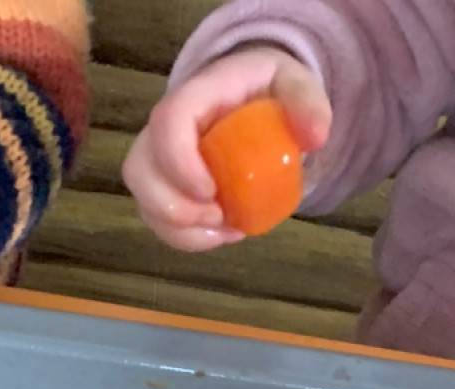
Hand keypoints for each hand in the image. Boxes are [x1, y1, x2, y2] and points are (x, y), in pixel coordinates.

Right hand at [124, 46, 330, 251]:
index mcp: (195, 96)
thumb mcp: (296, 83)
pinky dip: (186, 238)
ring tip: (224, 230)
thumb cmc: (267, 89)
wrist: (249, 99)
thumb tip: (315, 139)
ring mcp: (159, 161)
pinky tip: (221, 235)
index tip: (212, 191)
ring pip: (144, 201)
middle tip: (217, 216)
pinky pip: (158, 221)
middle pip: (139, 170)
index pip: (168, 123)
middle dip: (173, 208)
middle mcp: (165, 129)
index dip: (180, 164)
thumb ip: (308, 103)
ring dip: (179, 229)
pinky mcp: (164, 189)